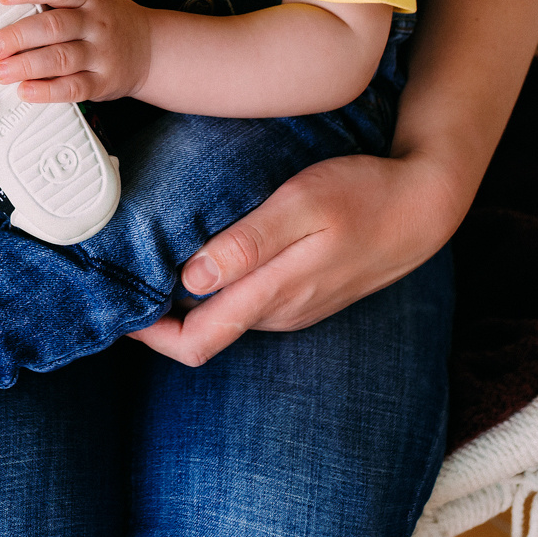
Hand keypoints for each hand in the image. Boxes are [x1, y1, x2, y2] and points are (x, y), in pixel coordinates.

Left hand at [0, 0, 151, 104]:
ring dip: (27, 65)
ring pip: (62, 59)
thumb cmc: (106, 22)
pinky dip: (47, 91)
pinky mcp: (103, 83)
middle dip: (19, 35)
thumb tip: (2, 0)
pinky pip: (73, 88)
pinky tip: (24, 91)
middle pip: (54, 26)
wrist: (152, 50)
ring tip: (0, 71)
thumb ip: (55, 0)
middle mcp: (96, 24)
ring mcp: (102, 54)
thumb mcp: (90, 0)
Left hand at [128, 148, 468, 366]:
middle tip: (118, 269)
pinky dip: (218, 283)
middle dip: (158, 311)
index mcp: (272, 295)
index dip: (147, 334)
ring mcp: (293, 306)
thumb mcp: (303, 205)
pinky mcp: (304, 292)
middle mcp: (278, 312)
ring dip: (188, 294)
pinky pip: (248, 299)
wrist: (424, 205)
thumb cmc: (364, 195)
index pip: (194, 342)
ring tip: (153, 253)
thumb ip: (249, 243)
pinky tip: (205, 248)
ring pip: (225, 314)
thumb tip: (192, 277)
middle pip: (203, 331)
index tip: (113, 302)